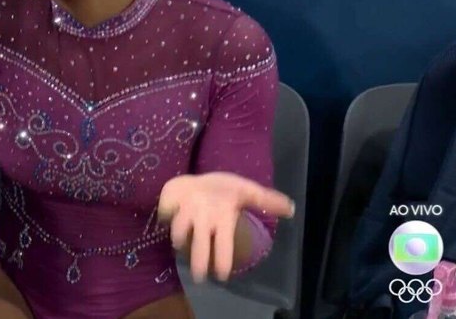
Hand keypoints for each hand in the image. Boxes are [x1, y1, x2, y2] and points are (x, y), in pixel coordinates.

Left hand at [157, 172, 293, 282]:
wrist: (196, 179)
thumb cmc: (222, 189)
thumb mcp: (247, 191)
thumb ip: (267, 199)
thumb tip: (291, 208)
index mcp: (221, 221)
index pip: (224, 245)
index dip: (222, 259)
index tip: (221, 275)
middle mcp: (202, 221)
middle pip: (199, 244)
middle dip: (198, 259)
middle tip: (198, 277)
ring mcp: (184, 213)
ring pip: (179, 228)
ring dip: (179, 234)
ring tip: (177, 241)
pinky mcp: (168, 203)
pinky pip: (164, 209)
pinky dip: (164, 212)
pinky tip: (165, 213)